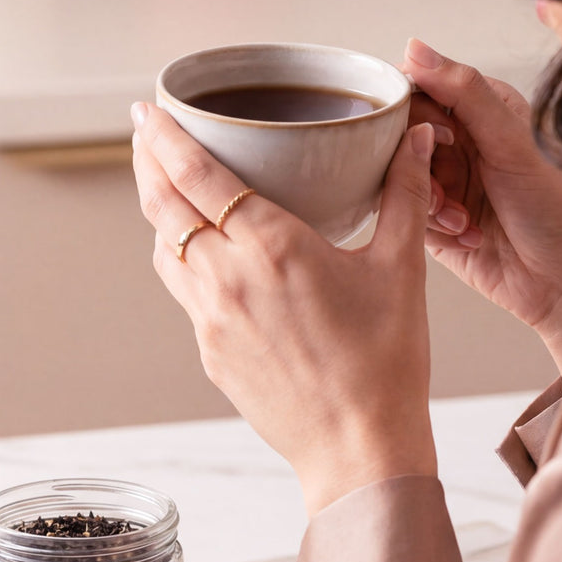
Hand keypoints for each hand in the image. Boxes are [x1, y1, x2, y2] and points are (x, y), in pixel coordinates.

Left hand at [131, 102, 438, 515]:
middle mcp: (228, 280)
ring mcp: (211, 322)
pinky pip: (186, 297)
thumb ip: (404, 195)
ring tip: (171, 193)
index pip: (196, 175)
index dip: (163, 137)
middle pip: (163, 207)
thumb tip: (416, 141)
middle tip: (144, 137)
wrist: (358, 450)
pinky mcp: (211, 356)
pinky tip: (207, 261)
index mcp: (272, 247)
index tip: (146, 111)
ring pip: (166, 253)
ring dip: (161, 216)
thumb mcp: (401, 270)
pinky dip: (186, 265)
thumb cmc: (385, 365)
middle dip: (147, 164)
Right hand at [404, 39, 561, 382]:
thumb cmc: (555, 212)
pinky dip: (432, 230)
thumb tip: (416, 49)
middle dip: (420, 167)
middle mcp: (462, 148)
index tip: (433, 141)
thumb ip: (463, 92)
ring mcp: (448, 188)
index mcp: (482, 114)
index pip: (421, 93)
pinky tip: (466, 239)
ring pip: (403, 182)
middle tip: (448, 189)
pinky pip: (408, 218)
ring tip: (465, 221)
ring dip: (429, 204)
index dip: (415, 116)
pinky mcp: (436, 228)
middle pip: (404, 140)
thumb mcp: (509, 142)